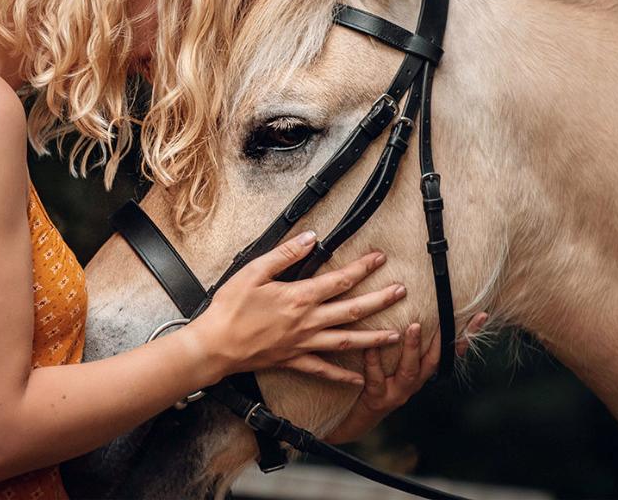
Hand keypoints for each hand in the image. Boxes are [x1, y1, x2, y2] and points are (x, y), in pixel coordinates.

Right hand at [186, 231, 407, 385]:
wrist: (215, 346)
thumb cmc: (230, 308)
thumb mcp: (253, 272)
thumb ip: (284, 254)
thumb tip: (310, 237)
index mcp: (299, 297)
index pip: (340, 280)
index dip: (363, 268)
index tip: (380, 258)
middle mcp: (307, 322)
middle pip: (352, 310)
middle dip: (380, 300)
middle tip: (402, 292)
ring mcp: (303, 344)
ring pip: (347, 342)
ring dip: (374, 338)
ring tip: (396, 336)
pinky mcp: (294, 361)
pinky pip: (324, 370)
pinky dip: (343, 376)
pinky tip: (360, 380)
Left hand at [323, 313, 488, 443]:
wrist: (359, 417)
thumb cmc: (378, 382)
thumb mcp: (398, 364)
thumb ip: (408, 342)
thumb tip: (416, 308)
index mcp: (423, 372)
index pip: (450, 352)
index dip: (467, 335)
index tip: (481, 316)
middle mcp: (414, 383)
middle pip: (434, 360)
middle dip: (441, 339)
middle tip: (444, 316)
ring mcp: (397, 392)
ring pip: (409, 370)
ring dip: (413, 348)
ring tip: (413, 327)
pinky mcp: (377, 398)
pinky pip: (376, 378)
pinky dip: (373, 361)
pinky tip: (370, 346)